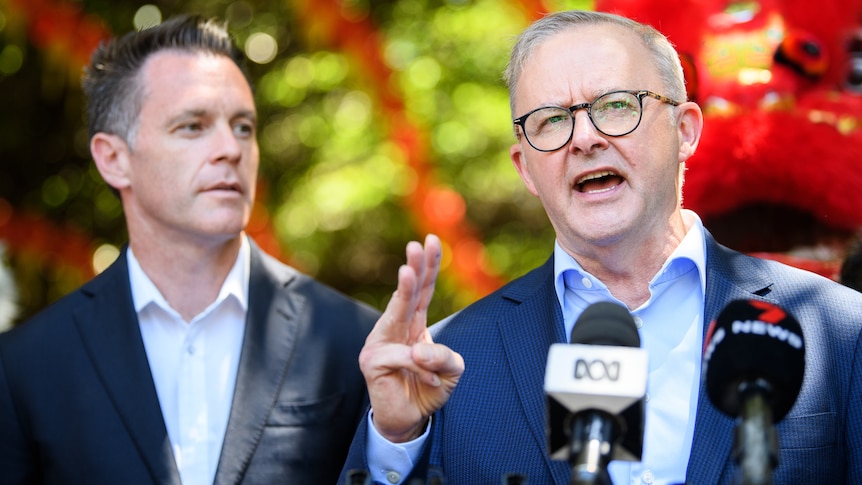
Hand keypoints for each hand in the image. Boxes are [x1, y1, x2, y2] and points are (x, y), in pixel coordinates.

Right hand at [359, 234, 464, 442]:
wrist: (407, 421)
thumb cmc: (427, 390)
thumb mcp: (451, 371)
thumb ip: (446, 357)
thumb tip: (419, 350)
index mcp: (413, 323)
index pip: (423, 290)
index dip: (428, 265)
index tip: (432, 240)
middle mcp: (395, 327)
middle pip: (407, 292)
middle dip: (413, 266)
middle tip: (416, 244)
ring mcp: (380, 342)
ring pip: (398, 313)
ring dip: (404, 290)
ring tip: (408, 271)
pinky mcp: (372, 361)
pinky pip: (405, 357)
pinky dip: (424, 370)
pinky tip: (432, 383)